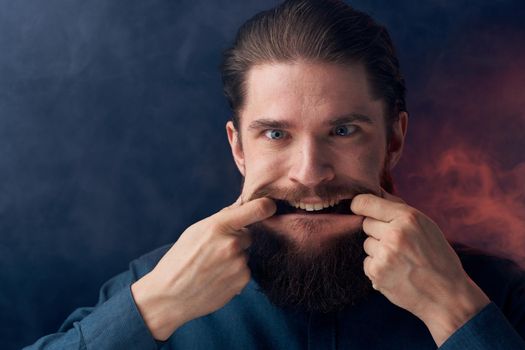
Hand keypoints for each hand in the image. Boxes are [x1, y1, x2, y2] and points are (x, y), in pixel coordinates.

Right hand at [131, 197, 275, 340]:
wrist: (170, 296)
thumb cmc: (180, 259)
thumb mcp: (196, 230)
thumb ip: (222, 217)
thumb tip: (244, 203)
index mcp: (219, 225)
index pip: (258, 209)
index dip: (267, 206)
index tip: (269, 207)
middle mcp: (233, 243)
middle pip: (249, 234)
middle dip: (238, 239)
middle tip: (215, 250)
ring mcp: (240, 263)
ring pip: (245, 253)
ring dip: (235, 257)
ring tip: (212, 266)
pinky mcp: (243, 280)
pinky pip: (245, 269)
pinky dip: (234, 273)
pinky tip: (216, 277)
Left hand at [351, 189, 489, 345]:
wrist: (447, 294)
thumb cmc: (437, 256)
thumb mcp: (426, 225)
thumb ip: (399, 209)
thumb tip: (375, 192)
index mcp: (408, 218)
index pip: (366, 202)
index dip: (358, 204)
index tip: (356, 207)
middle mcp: (395, 234)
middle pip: (366, 223)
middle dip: (377, 231)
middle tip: (397, 243)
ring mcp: (385, 254)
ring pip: (367, 243)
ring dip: (377, 250)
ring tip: (399, 259)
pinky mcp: (377, 272)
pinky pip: (367, 262)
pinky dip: (377, 267)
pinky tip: (395, 272)